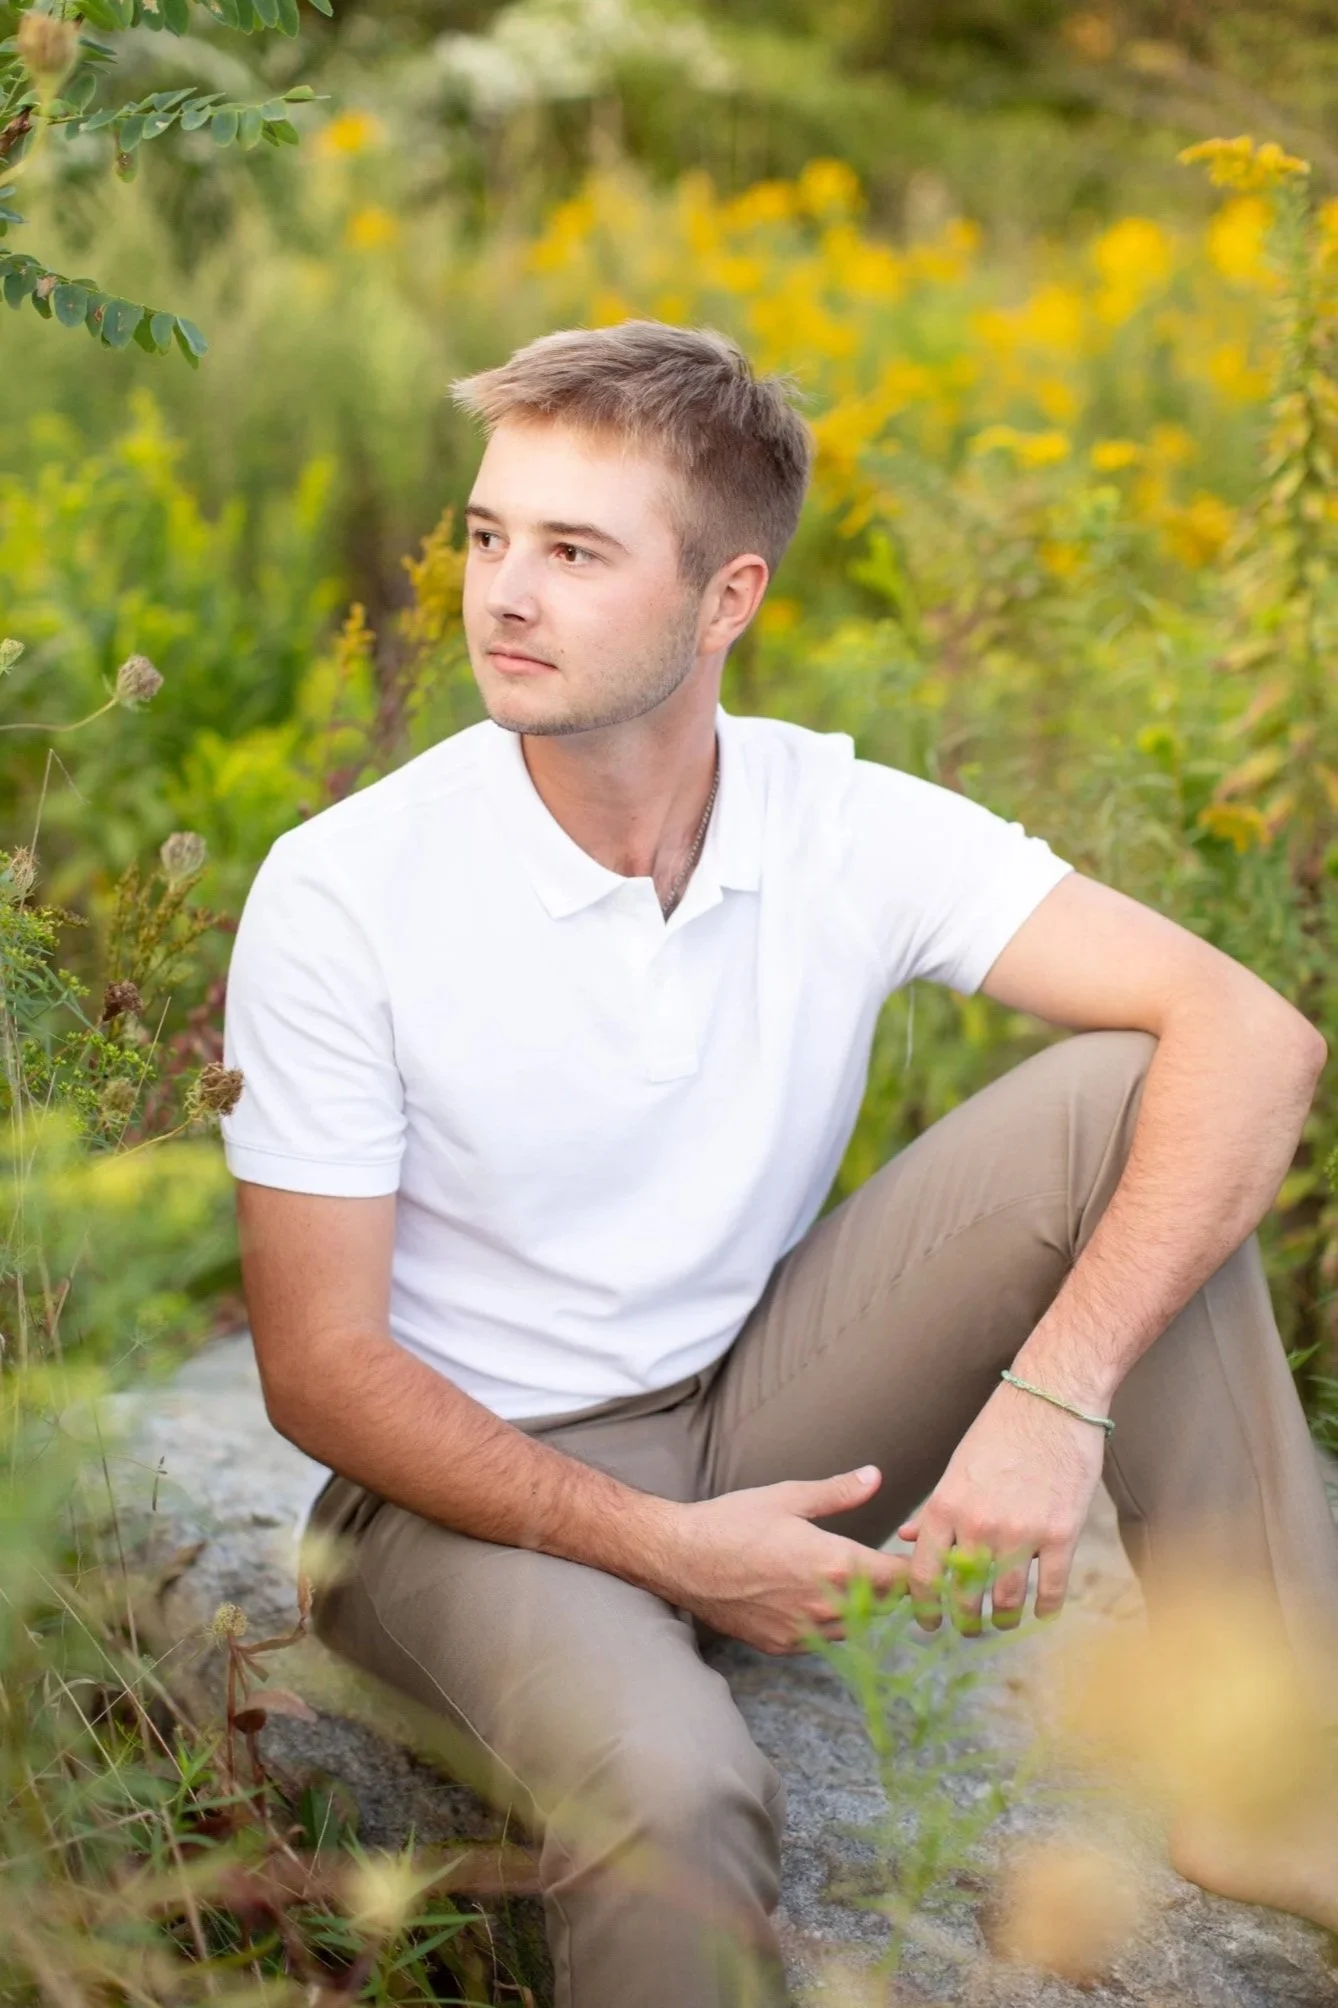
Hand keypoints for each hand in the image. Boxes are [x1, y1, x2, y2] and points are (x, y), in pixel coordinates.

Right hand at [656, 1467, 902, 1653]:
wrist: (679, 1559)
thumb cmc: (732, 1522)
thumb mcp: (788, 1497)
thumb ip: (839, 1492)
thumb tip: (876, 1476)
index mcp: (833, 1564)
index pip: (899, 1578)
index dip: (916, 1569)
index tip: (921, 1558)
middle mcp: (824, 1605)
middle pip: (883, 1606)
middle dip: (891, 1587)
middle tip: (891, 1566)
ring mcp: (802, 1631)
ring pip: (855, 1627)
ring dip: (861, 1607)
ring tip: (855, 1581)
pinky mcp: (781, 1645)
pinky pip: (822, 1640)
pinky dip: (828, 1622)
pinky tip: (816, 1599)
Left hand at [898, 1379, 1107, 1631]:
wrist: (1052, 1399)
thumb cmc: (1000, 1430)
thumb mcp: (957, 1468)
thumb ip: (934, 1509)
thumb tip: (907, 1540)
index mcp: (945, 1506)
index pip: (924, 1576)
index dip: (924, 1608)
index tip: (929, 1622)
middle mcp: (978, 1525)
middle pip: (965, 1598)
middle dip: (964, 1621)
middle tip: (969, 1627)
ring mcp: (1021, 1532)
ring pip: (1007, 1601)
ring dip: (1004, 1620)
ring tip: (1003, 1622)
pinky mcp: (1062, 1534)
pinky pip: (1051, 1590)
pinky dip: (1045, 1609)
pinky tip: (1042, 1612)